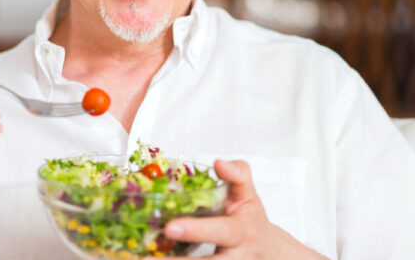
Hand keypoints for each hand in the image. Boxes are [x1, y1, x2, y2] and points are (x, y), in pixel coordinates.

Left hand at [163, 160, 327, 258]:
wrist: (266, 249)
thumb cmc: (249, 218)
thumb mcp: (248, 193)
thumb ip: (237, 174)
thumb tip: (219, 163)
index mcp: (241, 231)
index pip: (221, 231)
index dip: (196, 230)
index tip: (171, 227)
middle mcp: (235, 256)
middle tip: (149, 257)